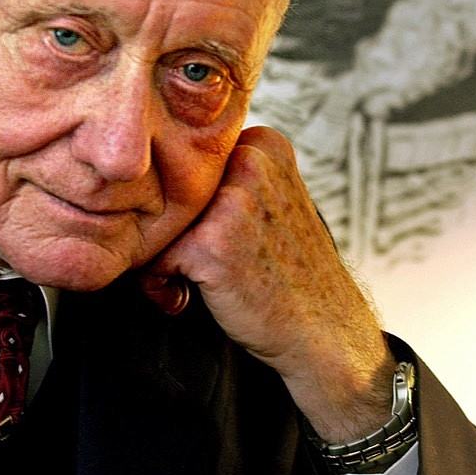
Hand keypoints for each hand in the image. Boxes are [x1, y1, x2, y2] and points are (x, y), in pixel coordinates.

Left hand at [140, 126, 395, 443]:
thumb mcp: (274, 197)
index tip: (208, 233)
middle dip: (174, 228)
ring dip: (164, 257)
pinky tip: (184, 300)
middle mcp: (250, 162)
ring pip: (158, 221)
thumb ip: (233, 174)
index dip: (191, 202)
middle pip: (169, 189)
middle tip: (197, 262)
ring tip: (190, 283)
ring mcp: (230, 201)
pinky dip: (159, 286)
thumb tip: (163, 162)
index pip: (190, 160)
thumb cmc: (289, 270)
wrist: (324, 329)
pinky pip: (151, 259)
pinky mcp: (209, 243)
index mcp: (264, 146)